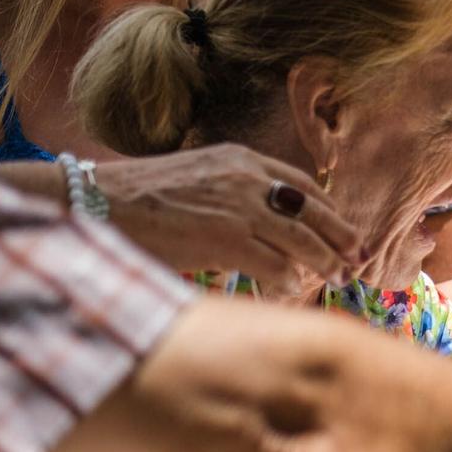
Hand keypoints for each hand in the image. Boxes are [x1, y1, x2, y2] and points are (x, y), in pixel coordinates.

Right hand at [97, 145, 365, 292]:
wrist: (95, 201)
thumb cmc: (141, 199)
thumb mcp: (199, 179)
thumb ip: (235, 193)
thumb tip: (267, 226)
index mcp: (243, 159)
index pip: (306, 186)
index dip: (332, 212)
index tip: (345, 232)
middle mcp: (248, 178)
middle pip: (315, 212)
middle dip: (341, 240)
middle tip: (357, 262)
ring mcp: (239, 206)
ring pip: (304, 241)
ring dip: (325, 265)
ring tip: (336, 280)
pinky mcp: (226, 237)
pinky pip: (276, 266)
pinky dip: (289, 283)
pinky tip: (291, 292)